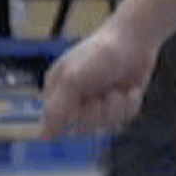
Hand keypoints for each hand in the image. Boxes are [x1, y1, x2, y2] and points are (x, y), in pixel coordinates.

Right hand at [40, 20, 159, 137]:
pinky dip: (129, 105)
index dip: (68, 119)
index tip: (84, 108)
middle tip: (105, 93)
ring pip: (105, 124)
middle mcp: (76, 98)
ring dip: (117, 107)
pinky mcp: (118, 104)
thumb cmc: (100, 53)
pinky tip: (129, 90)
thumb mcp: (73, 78)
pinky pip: (123, 119)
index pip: (54, 120)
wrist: (135, 40)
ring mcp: (97, 101)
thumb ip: (57, 106)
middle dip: (99, 112)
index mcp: (58, 90)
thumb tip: (41, 135)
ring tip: (119, 90)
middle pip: (83, 127)